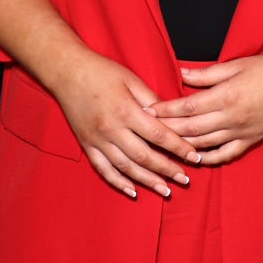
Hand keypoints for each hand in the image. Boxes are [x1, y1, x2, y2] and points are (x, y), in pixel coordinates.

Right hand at [53, 51, 201, 198]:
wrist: (67, 72)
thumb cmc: (102, 71)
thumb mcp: (131, 79)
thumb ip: (152, 100)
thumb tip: (171, 117)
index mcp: (126, 111)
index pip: (159, 135)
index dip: (178, 148)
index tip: (194, 158)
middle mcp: (112, 129)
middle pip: (145, 156)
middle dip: (167, 170)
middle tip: (185, 179)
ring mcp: (98, 140)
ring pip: (126, 167)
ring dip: (147, 181)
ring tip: (165, 190)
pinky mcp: (87, 145)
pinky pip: (104, 169)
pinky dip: (118, 182)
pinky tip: (133, 191)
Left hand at [148, 54, 262, 164]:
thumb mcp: (237, 65)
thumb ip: (207, 74)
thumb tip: (181, 74)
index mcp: (227, 96)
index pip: (188, 107)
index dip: (166, 110)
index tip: (149, 110)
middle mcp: (232, 118)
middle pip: (191, 128)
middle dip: (166, 130)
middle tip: (145, 130)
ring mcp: (241, 133)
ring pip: (204, 145)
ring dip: (181, 146)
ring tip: (161, 146)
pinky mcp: (250, 141)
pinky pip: (225, 155)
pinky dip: (208, 159)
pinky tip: (194, 160)